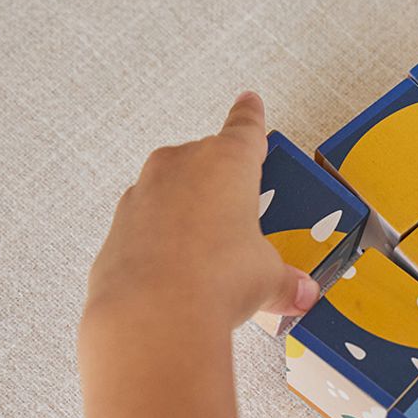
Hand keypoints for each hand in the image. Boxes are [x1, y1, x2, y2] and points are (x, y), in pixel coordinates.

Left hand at [82, 91, 318, 331]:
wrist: (153, 315)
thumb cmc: (215, 279)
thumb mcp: (267, 279)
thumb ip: (284, 282)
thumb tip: (299, 294)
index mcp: (228, 162)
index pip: (245, 128)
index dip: (250, 116)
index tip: (248, 101)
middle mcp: (181, 166)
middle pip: (207, 160)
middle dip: (223, 184)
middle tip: (242, 216)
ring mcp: (143, 194)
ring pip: (172, 192)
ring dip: (190, 214)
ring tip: (211, 255)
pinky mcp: (117, 228)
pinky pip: (147, 225)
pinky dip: (162, 242)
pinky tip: (179, 274)